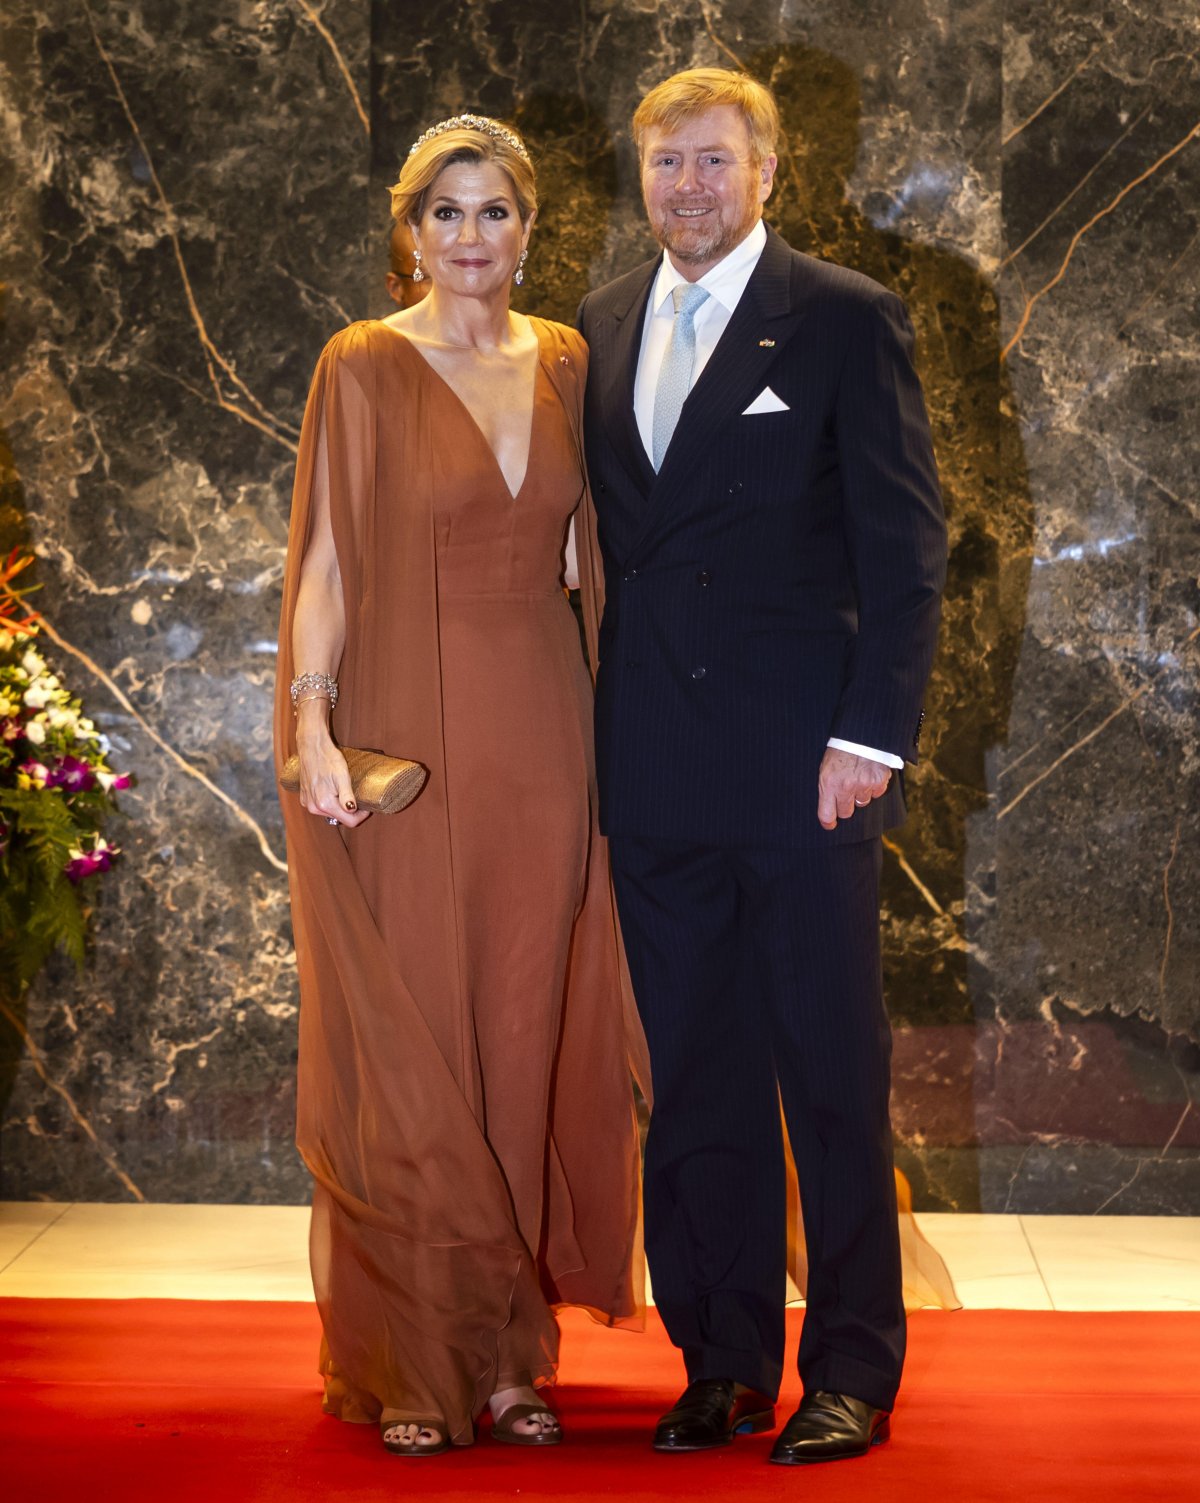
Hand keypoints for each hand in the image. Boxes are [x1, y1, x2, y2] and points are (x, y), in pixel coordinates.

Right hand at [296, 709, 370, 828]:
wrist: (312, 746)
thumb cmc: (329, 759)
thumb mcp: (342, 776)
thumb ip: (346, 795)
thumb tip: (351, 810)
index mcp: (324, 804)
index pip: (349, 821)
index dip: (361, 815)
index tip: (366, 805)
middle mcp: (314, 807)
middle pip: (340, 818)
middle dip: (350, 810)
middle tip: (356, 794)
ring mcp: (307, 804)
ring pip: (331, 813)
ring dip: (339, 806)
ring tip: (343, 790)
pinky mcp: (304, 798)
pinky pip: (321, 806)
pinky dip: (329, 801)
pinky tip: (331, 789)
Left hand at [817, 748, 890, 830]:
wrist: (860, 732)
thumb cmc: (841, 748)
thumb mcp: (826, 766)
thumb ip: (828, 786)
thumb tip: (830, 805)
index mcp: (828, 784)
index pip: (827, 814)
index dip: (828, 822)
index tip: (830, 825)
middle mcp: (846, 787)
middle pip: (846, 812)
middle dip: (845, 805)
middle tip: (846, 793)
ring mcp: (864, 785)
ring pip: (862, 802)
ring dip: (860, 794)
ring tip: (858, 777)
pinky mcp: (879, 780)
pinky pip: (877, 792)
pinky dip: (874, 786)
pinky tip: (870, 773)